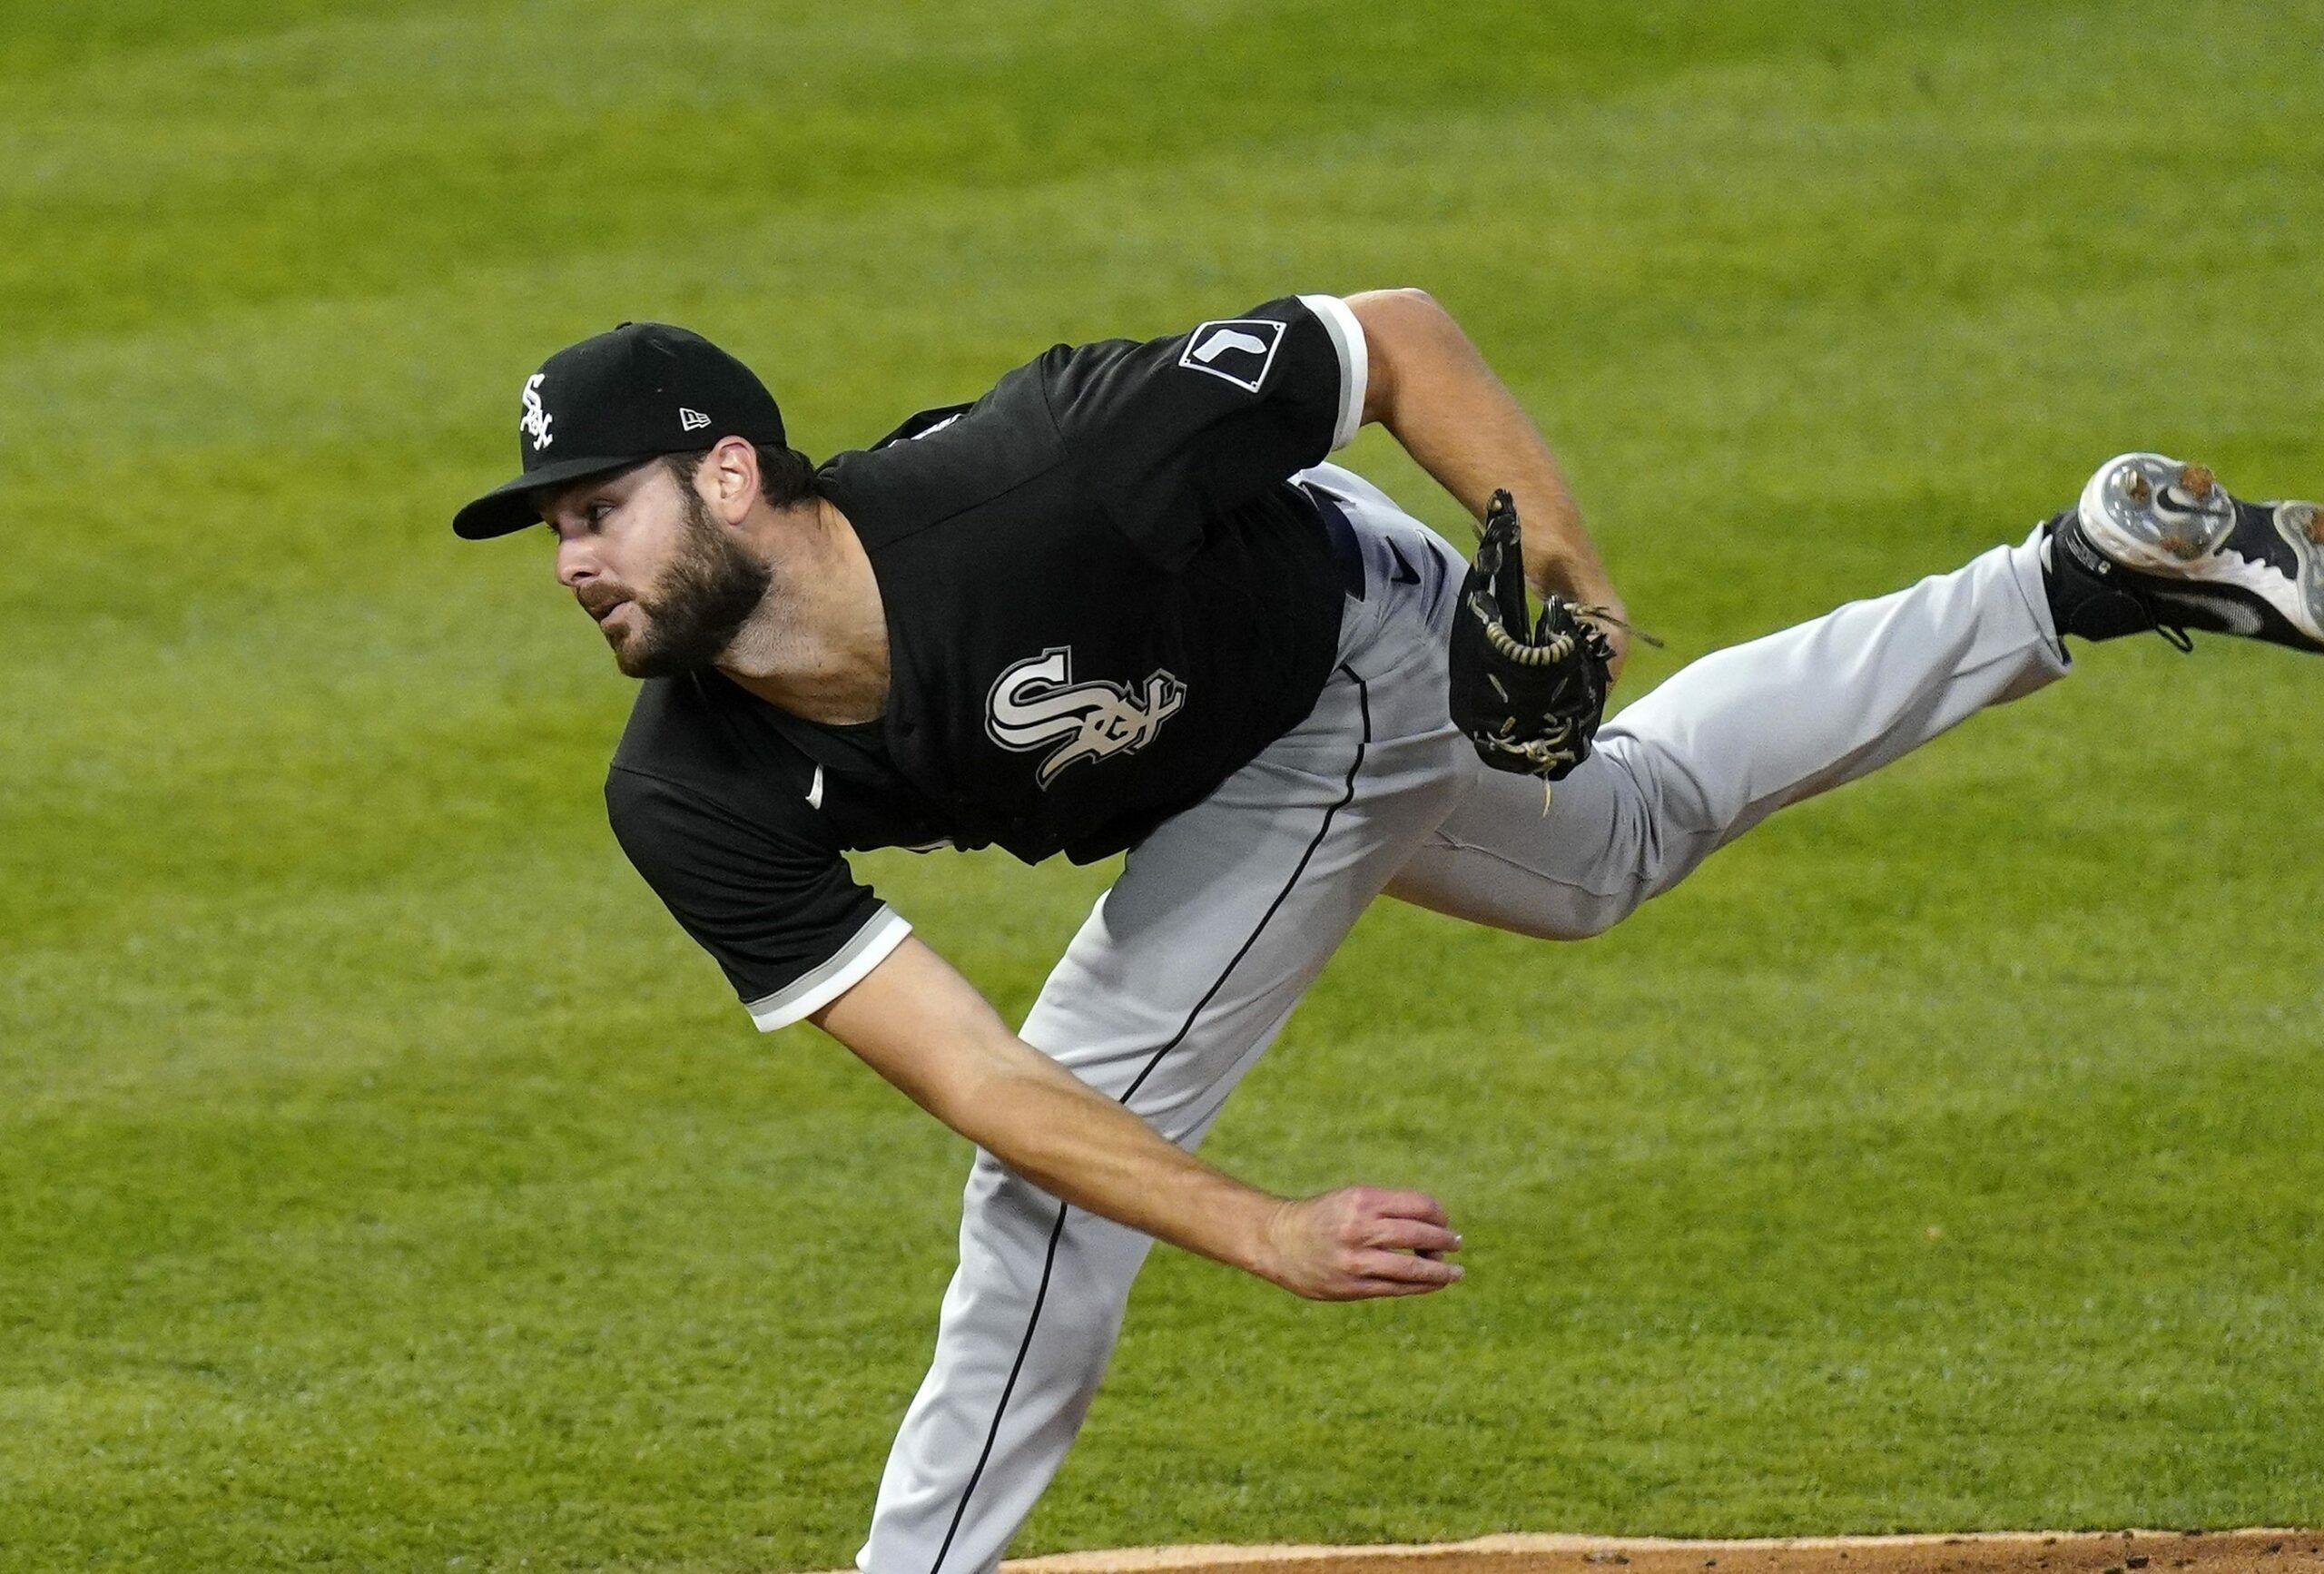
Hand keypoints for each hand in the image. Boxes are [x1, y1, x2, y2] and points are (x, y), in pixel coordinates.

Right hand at [1257, 1187, 1464, 1300]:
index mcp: (1362, 1200)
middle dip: (1444, 1242)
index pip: (1418, 1206)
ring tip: (1455, 1273)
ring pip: (1412, 1269)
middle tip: (1457, 1244)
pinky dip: (1420, 1287)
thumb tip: (1435, 1226)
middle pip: (1419, 1236)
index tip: (1444, 1223)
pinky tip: (1432, 1284)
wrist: (1277, 1241)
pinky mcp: (1351, 1287)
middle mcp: (1360, 1229)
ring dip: (1440, 1272)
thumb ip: (1388, 1210)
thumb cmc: (1323, 1218)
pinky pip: (1396, 1288)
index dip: (1438, 1215)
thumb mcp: (1352, 1199)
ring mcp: (1356, 1261)